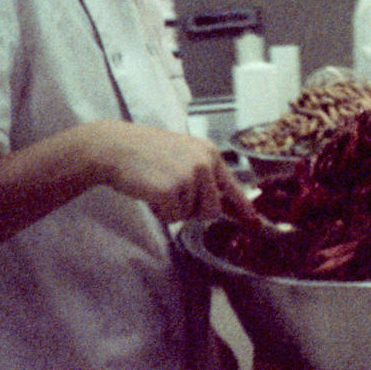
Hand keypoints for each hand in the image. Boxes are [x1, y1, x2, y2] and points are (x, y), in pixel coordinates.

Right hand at [83, 121, 255, 222]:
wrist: (116, 147)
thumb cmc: (146, 152)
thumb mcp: (182, 156)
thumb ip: (203, 176)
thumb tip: (222, 205)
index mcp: (209, 153)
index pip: (232, 186)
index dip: (243, 208)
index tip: (254, 222)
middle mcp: (203, 162)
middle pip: (211, 209)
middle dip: (192, 210)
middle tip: (171, 193)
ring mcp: (188, 175)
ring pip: (190, 215)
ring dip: (173, 209)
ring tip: (158, 187)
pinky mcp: (171, 189)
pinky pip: (173, 217)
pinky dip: (159, 211)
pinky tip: (149, 192)